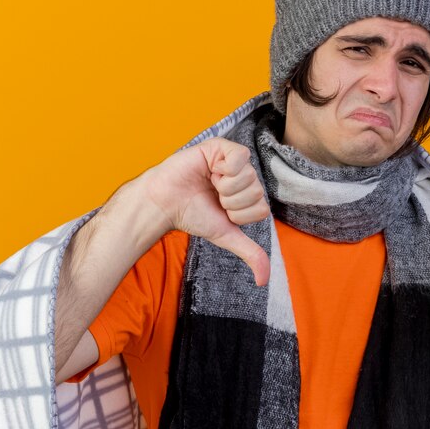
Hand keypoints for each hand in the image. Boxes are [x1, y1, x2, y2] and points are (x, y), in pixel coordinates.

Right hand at [142, 138, 270, 285]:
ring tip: (209, 183)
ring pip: (249, 177)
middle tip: (212, 196)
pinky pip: (241, 156)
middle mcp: (245, 177)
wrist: (165, 203)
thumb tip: (263, 281)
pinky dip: (225, 168)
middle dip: (231, 202)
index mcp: (248, 195)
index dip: (239, 215)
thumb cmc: (192, 216)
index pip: (262, 208)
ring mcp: (234, 160)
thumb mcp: (225, 235)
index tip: (221, 211)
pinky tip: (211, 170)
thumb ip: (249, 253)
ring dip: (225, 187)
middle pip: (257, 193)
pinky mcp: (222, 147)